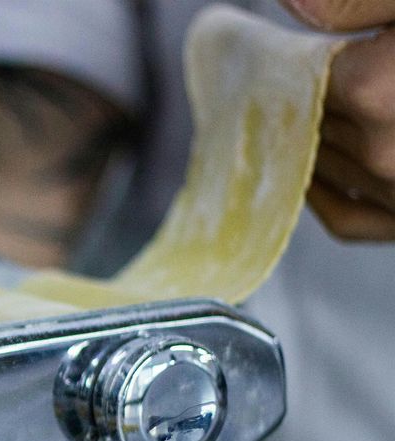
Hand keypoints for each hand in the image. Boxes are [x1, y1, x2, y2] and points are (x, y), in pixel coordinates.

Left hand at [281, 0, 394, 238]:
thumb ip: (357, 0)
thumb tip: (290, 1)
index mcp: (375, 89)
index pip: (296, 77)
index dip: (285, 62)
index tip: (260, 51)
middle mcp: (381, 149)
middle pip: (305, 121)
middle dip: (297, 100)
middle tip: (286, 81)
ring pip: (317, 165)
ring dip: (304, 142)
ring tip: (300, 116)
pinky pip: (345, 218)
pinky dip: (321, 195)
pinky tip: (313, 174)